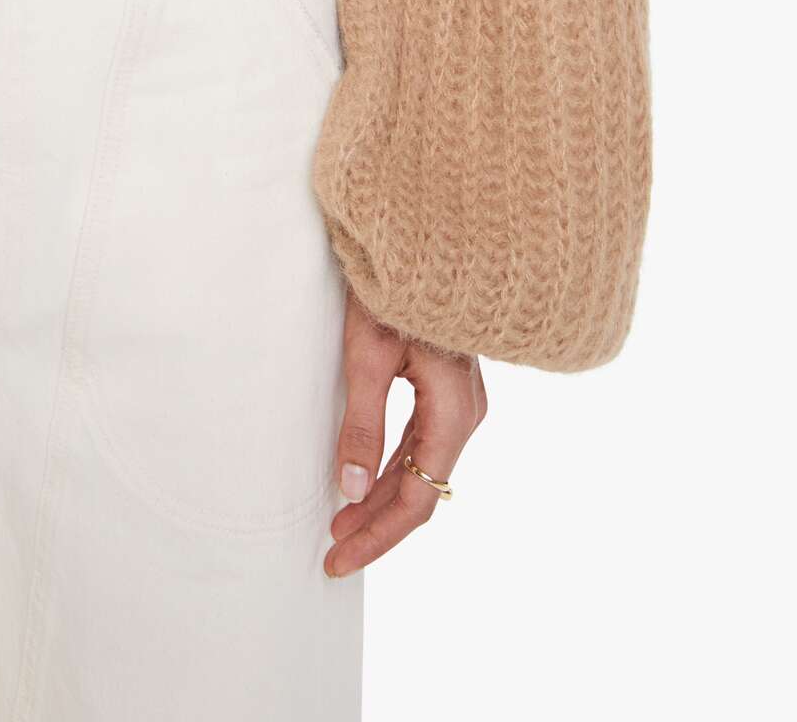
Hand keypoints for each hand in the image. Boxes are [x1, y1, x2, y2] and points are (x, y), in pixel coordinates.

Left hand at [325, 286, 485, 577]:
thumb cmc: (395, 288)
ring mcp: (460, 401)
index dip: (377, 536)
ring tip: (341, 524)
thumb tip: (351, 491)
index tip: (339, 558)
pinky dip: (393, 470)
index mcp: (453, 413)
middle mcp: (465, 413)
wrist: (427, 238)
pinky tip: (366, 482)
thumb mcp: (369, 355)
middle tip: (331, 551)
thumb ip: (362, 425)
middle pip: (421, 490)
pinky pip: (422, 444)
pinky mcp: (448, 388)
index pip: (417, 499)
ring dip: (382, 499)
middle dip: (375, 524)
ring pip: (421, 469)